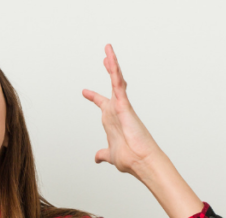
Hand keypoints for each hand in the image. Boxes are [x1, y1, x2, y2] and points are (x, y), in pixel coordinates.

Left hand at [82, 44, 164, 177]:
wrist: (140, 161)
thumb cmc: (130, 158)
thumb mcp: (110, 154)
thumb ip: (103, 154)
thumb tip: (97, 157)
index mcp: (112, 120)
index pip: (102, 104)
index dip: (93, 97)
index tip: (85, 92)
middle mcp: (117, 110)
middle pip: (112, 86)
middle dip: (109, 70)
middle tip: (105, 56)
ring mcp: (121, 106)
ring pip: (116, 80)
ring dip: (112, 64)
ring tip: (108, 49)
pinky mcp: (124, 104)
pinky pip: (118, 83)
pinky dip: (114, 71)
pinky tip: (110, 59)